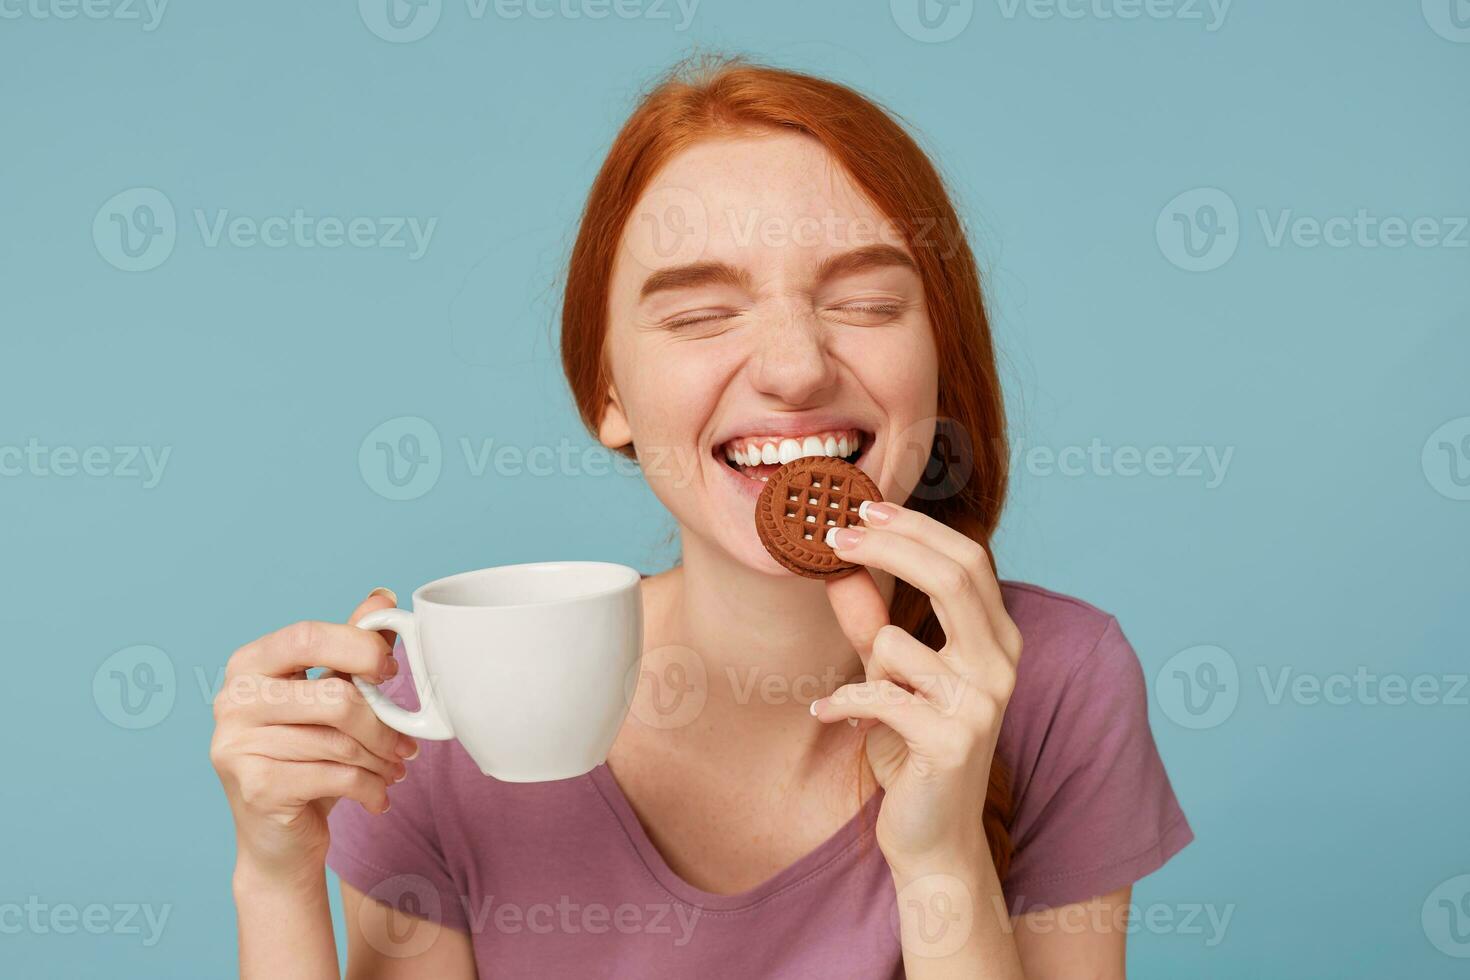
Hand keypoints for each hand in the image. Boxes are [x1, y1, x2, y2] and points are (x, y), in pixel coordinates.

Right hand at [210, 590, 417, 881]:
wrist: (279, 840)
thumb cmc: (306, 759)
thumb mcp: (330, 697)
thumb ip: (351, 648)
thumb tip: (383, 598)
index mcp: (249, 664)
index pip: (309, 635)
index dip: (361, 649)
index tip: (392, 672)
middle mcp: (233, 699)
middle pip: (334, 696)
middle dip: (383, 724)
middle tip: (407, 744)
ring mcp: (235, 744)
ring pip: (339, 742)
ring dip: (381, 760)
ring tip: (393, 770)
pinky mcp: (253, 786)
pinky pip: (334, 776)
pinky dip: (369, 788)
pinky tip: (377, 796)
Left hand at [812, 502, 1021, 868]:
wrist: (934, 839)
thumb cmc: (913, 749)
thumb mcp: (889, 674)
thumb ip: (872, 621)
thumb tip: (840, 566)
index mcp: (996, 640)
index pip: (967, 559)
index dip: (914, 529)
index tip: (861, 508)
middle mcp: (1001, 665)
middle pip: (954, 576)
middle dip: (890, 547)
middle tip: (836, 534)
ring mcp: (982, 704)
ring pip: (898, 644)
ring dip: (864, 666)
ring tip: (863, 698)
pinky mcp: (952, 742)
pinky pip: (877, 697)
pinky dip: (841, 704)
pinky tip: (827, 717)